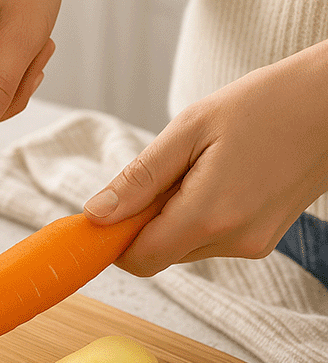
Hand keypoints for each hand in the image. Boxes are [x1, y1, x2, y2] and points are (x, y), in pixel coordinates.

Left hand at [83, 42, 327, 274]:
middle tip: (164, 169)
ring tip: (197, 166)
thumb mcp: (188, 130)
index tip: (103, 212)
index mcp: (209, 216)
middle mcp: (234, 241)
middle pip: (160, 252)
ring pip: (184, 245)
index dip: (113, 240)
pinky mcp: (264, 238)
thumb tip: (96, 214)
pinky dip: (198, 213)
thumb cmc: (263, 104)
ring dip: (172, 215)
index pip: (140, 258)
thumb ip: (139, 179)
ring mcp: (254, 243)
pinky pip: (211, 237)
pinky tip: (217, 174)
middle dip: (144, 220)